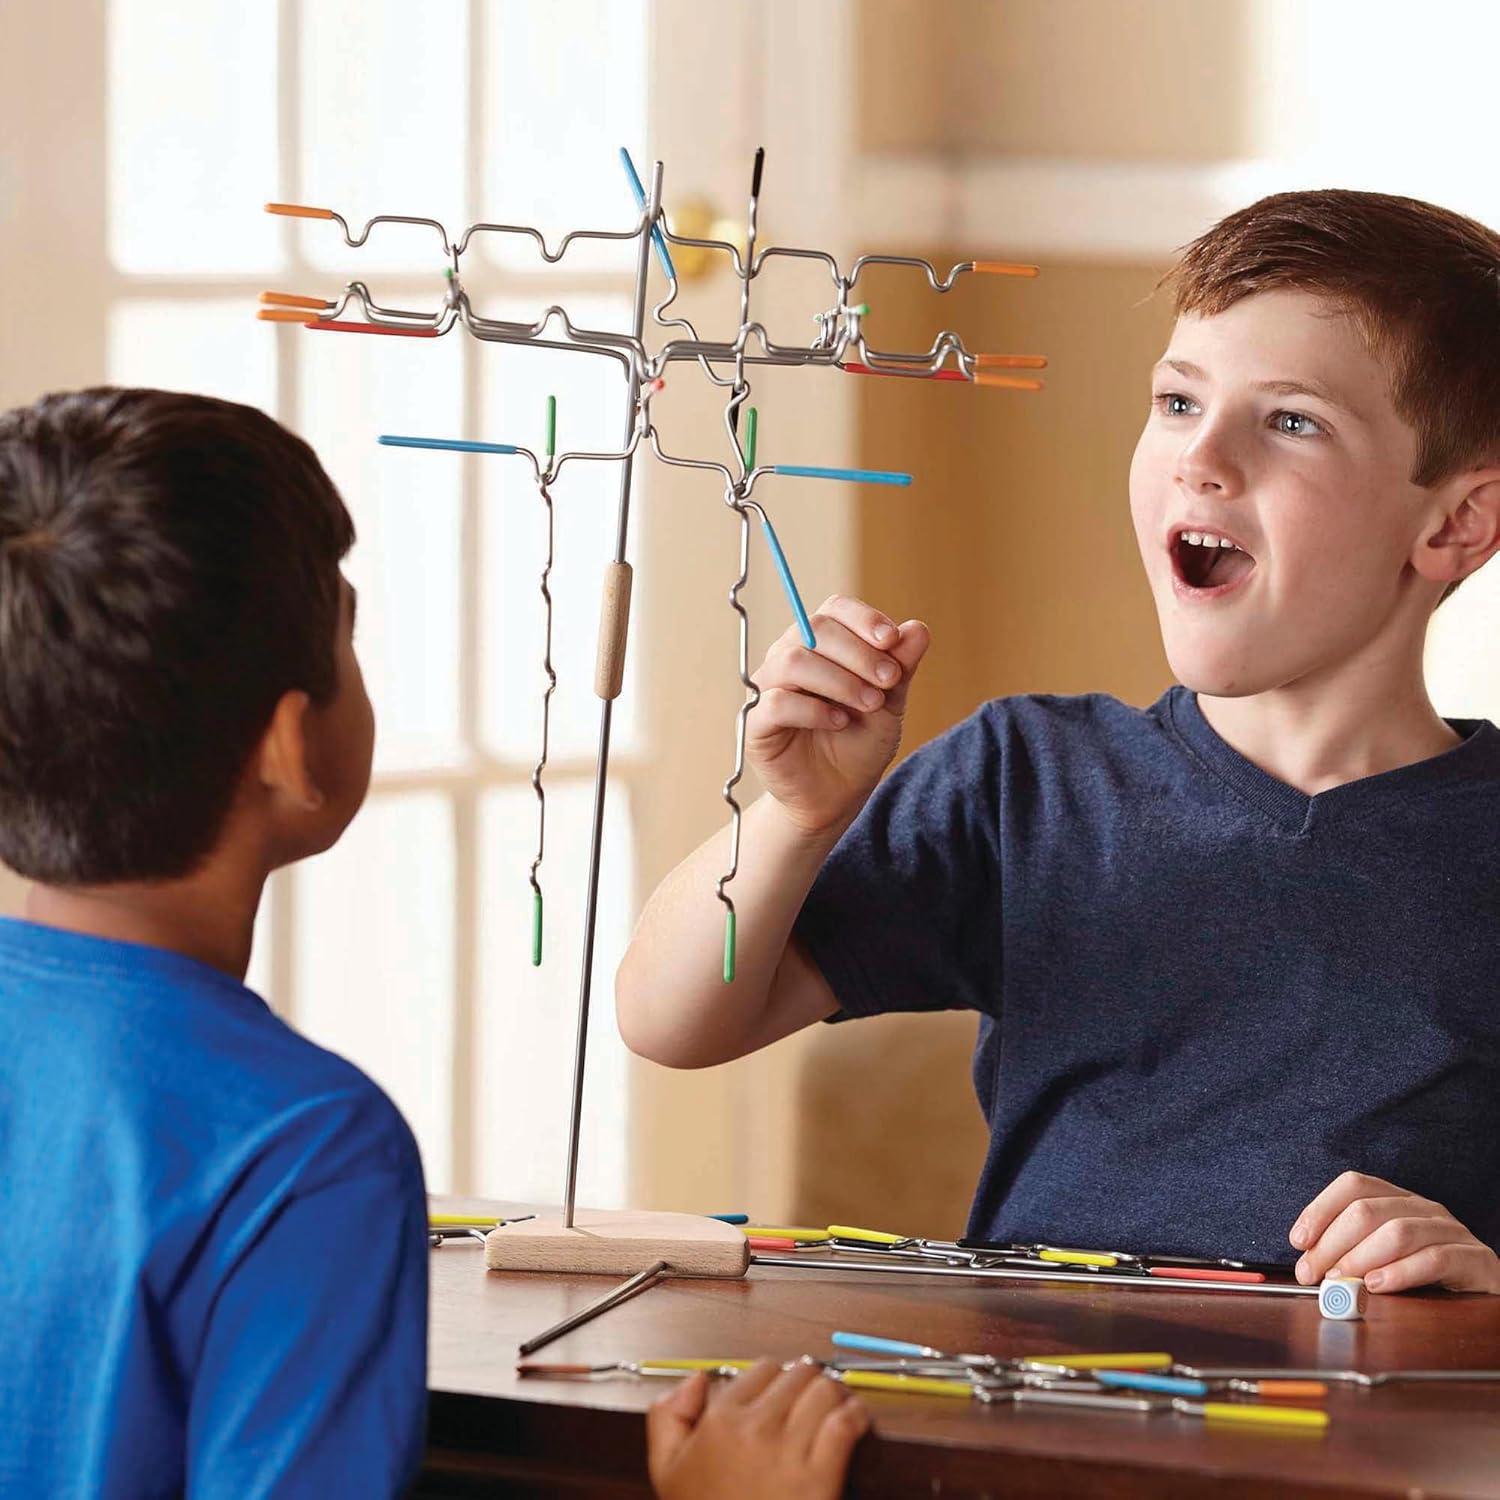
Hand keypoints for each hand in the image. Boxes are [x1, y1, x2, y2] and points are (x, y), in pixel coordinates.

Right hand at [647, 1359, 868, 1499]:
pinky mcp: (819, 1478)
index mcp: (720, 1421)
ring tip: (837, 1403)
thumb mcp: (667, 1470)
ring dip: (834, 1393)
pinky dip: (855, 1415)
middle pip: (798, 1373)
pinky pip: (845, 1424)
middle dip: (808, 1380)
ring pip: (824, 1391)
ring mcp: (788, 1452)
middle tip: (813, 1393)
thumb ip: (668, 1416)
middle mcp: (754, 1429)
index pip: (763, 1368)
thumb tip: (697, 1379)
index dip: (776, 1376)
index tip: (783, 1389)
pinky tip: (855, 1419)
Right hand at [747, 594, 930, 836]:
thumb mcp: (889, 703)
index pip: (833, 609)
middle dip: (859, 653)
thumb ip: (901, 666)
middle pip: (814, 629)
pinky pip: (777, 702)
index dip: (862, 618)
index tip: (892, 640)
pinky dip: (815, 710)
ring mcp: (769, 688)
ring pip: (794, 660)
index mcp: (821, 645)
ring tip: (870, 704)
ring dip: (841, 680)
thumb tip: (917, 628)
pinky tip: (840, 722)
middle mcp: (789, 658)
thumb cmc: (859, 744)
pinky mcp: (756, 723)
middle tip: (889, 681)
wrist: (837, 795)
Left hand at [1290, 1171, 1499, 1293]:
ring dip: (1361, 1258)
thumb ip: (1350, 1254)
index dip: (1320, 1209)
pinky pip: (1434, 1259)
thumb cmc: (1425, 1274)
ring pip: (1397, 1232)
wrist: (1484, 1291)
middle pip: (1367, 1211)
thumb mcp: (1384, 1256)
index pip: (1353, 1186)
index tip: (1298, 1240)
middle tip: (1312, 1273)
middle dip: (1331, 1243)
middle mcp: (1422, 1207)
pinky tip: (1378, 1286)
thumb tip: (1307, 1265)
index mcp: (1397, 1199)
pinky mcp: (1474, 1259)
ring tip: (1342, 1281)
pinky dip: (1401, 1272)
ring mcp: (1450, 1230)